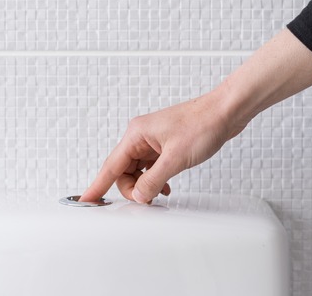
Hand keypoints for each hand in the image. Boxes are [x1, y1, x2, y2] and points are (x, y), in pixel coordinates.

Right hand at [80, 90, 245, 203]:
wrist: (225, 112)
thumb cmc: (203, 124)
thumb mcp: (175, 159)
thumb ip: (152, 180)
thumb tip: (138, 195)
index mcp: (136, 134)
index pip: (111, 166)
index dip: (97, 185)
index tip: (86, 199)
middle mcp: (140, 136)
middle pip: (123, 171)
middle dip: (132, 187)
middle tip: (148, 198)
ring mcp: (153, 140)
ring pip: (137, 170)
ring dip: (145, 184)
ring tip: (160, 192)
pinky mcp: (164, 144)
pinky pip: (150, 167)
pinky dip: (154, 178)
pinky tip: (165, 185)